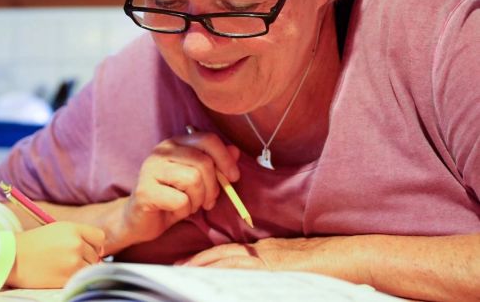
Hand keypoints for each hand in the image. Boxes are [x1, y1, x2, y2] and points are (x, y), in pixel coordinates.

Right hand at [7, 222, 104, 288]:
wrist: (12, 258)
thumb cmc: (32, 244)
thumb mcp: (56, 230)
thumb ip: (77, 236)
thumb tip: (100, 253)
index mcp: (73, 229)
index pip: (99, 237)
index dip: (94, 245)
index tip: (88, 250)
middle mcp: (76, 244)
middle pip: (96, 255)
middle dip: (86, 259)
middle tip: (66, 260)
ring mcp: (73, 262)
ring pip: (90, 269)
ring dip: (81, 270)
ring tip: (62, 267)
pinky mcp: (68, 278)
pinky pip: (81, 279)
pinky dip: (73, 279)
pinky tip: (59, 274)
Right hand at [119, 130, 240, 245]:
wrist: (140, 220)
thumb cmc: (171, 197)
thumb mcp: (197, 180)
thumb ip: (214, 164)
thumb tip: (235, 151)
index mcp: (175, 144)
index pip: (207, 139)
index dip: (225, 159)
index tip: (233, 178)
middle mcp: (161, 152)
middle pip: (203, 162)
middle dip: (213, 187)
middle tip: (209, 201)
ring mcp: (150, 169)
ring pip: (193, 180)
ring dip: (198, 199)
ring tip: (189, 205)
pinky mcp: (145, 191)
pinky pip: (180, 200)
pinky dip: (184, 210)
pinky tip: (175, 210)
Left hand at [182, 237, 334, 271]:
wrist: (353, 256)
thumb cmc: (332, 263)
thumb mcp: (296, 264)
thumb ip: (275, 267)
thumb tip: (259, 276)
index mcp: (269, 251)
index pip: (231, 253)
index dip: (208, 257)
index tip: (189, 264)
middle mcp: (266, 253)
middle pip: (225, 255)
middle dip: (200, 262)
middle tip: (178, 269)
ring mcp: (271, 261)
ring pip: (230, 261)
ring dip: (206, 267)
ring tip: (185, 274)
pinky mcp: (278, 269)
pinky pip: (247, 270)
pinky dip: (227, 272)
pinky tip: (213, 279)